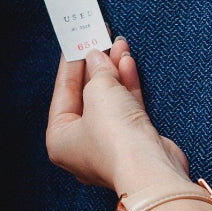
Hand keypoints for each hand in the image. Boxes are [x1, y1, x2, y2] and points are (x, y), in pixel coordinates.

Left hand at [46, 38, 191, 193]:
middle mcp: (82, 144)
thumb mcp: (98, 93)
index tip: (75, 43)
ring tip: (118, 45)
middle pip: (86, 96)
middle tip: (99, 40)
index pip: (62, 94)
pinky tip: (128, 63)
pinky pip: (126, 107)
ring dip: (114, 72)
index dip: (70, 66)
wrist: (151, 170)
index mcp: (60, 139)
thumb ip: (97, 72)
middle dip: (95, 67)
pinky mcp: (133, 141)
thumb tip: (97, 58)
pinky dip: (127, 85)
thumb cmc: (115, 140)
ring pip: (109, 100)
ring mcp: (109, 144)